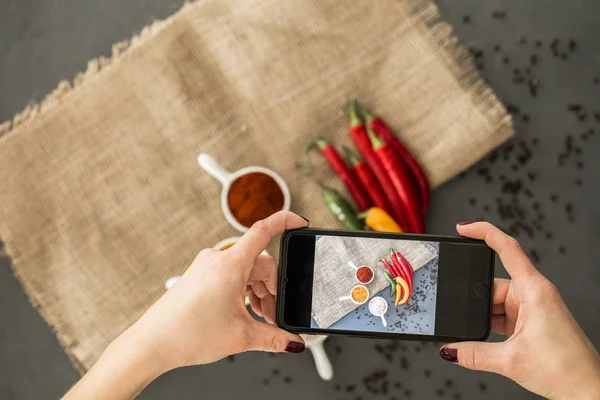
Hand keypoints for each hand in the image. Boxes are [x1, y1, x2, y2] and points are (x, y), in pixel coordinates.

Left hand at [64, 211, 307, 399]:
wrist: (151, 343)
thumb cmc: (186, 334)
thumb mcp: (240, 337)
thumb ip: (275, 338)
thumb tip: (294, 341)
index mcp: (230, 265)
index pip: (264, 230)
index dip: (286, 222)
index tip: (300, 222)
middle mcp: (218, 259)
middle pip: (260, 263)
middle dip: (273, 289)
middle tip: (274, 316)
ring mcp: (208, 266)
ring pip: (247, 271)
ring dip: (259, 293)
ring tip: (259, 319)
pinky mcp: (201, 275)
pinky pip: (232, 276)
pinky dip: (244, 292)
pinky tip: (245, 313)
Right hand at [440, 222, 599, 399]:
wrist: (587, 390)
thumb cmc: (566, 369)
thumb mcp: (511, 361)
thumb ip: (474, 353)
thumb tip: (449, 349)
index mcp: (534, 290)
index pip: (507, 249)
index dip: (484, 232)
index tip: (463, 228)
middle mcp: (534, 293)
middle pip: (492, 283)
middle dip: (475, 301)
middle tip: (464, 318)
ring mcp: (532, 307)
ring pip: (495, 302)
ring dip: (485, 318)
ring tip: (487, 339)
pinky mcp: (530, 320)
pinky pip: (502, 314)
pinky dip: (491, 324)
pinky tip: (488, 339)